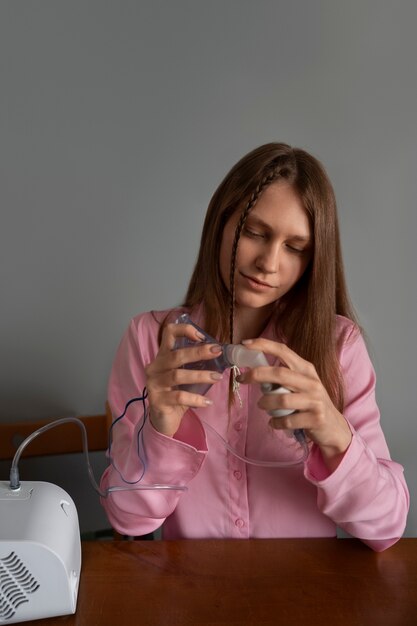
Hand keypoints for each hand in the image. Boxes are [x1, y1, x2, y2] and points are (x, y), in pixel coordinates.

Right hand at [145, 322, 222, 436]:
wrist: (164, 419)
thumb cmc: (177, 393)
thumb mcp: (186, 375)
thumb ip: (196, 364)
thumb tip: (220, 353)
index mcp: (163, 356)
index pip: (168, 333)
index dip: (184, 330)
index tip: (202, 336)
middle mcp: (155, 367)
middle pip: (175, 355)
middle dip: (198, 352)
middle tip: (217, 351)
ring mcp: (154, 384)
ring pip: (177, 375)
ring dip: (200, 375)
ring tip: (217, 378)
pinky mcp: (157, 400)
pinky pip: (178, 397)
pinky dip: (195, 399)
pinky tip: (208, 402)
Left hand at [237, 338, 351, 470]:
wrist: (334, 428)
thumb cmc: (310, 403)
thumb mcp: (301, 384)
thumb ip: (283, 376)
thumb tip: (254, 371)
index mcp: (306, 369)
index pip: (284, 351)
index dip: (263, 345)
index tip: (245, 343)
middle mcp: (312, 382)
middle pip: (279, 373)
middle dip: (256, 374)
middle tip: (242, 379)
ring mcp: (315, 400)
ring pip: (281, 400)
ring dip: (265, 404)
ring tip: (262, 406)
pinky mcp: (316, 419)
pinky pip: (287, 421)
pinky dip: (276, 422)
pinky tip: (274, 422)